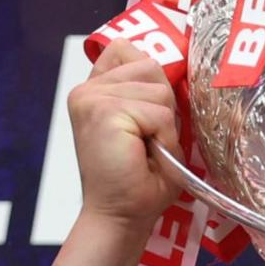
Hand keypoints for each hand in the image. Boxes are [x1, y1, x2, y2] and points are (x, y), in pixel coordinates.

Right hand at [68, 42, 180, 227]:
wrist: (120, 216)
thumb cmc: (136, 180)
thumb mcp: (147, 124)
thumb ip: (152, 91)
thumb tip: (176, 66)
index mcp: (94, 90)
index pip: (125, 49)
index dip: (149, 75)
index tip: (148, 112)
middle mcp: (87, 89)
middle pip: (150, 66)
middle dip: (163, 104)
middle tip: (148, 140)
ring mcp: (93, 98)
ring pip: (159, 89)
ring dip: (165, 125)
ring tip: (147, 151)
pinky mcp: (105, 111)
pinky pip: (158, 112)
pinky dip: (164, 138)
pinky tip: (146, 157)